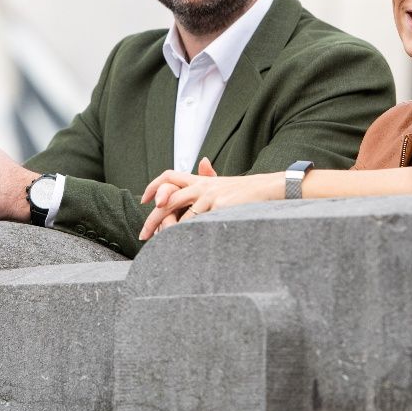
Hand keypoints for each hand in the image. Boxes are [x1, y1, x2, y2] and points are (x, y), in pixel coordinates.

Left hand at [138, 159, 282, 239]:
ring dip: (171, 234)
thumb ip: (208, 177)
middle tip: (143, 235)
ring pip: (183, 218)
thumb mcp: (223, 183)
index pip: (169, 176)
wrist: (269, 189)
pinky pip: (200, 226)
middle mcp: (202, 186)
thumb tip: (202, 162)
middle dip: (152, 219)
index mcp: (200, 180)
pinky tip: (186, 248)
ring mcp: (211, 197)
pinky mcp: (221, 207)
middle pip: (168, 200)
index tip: (144, 201)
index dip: (154, 186)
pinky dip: (191, 237)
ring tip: (163, 248)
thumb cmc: (245, 191)